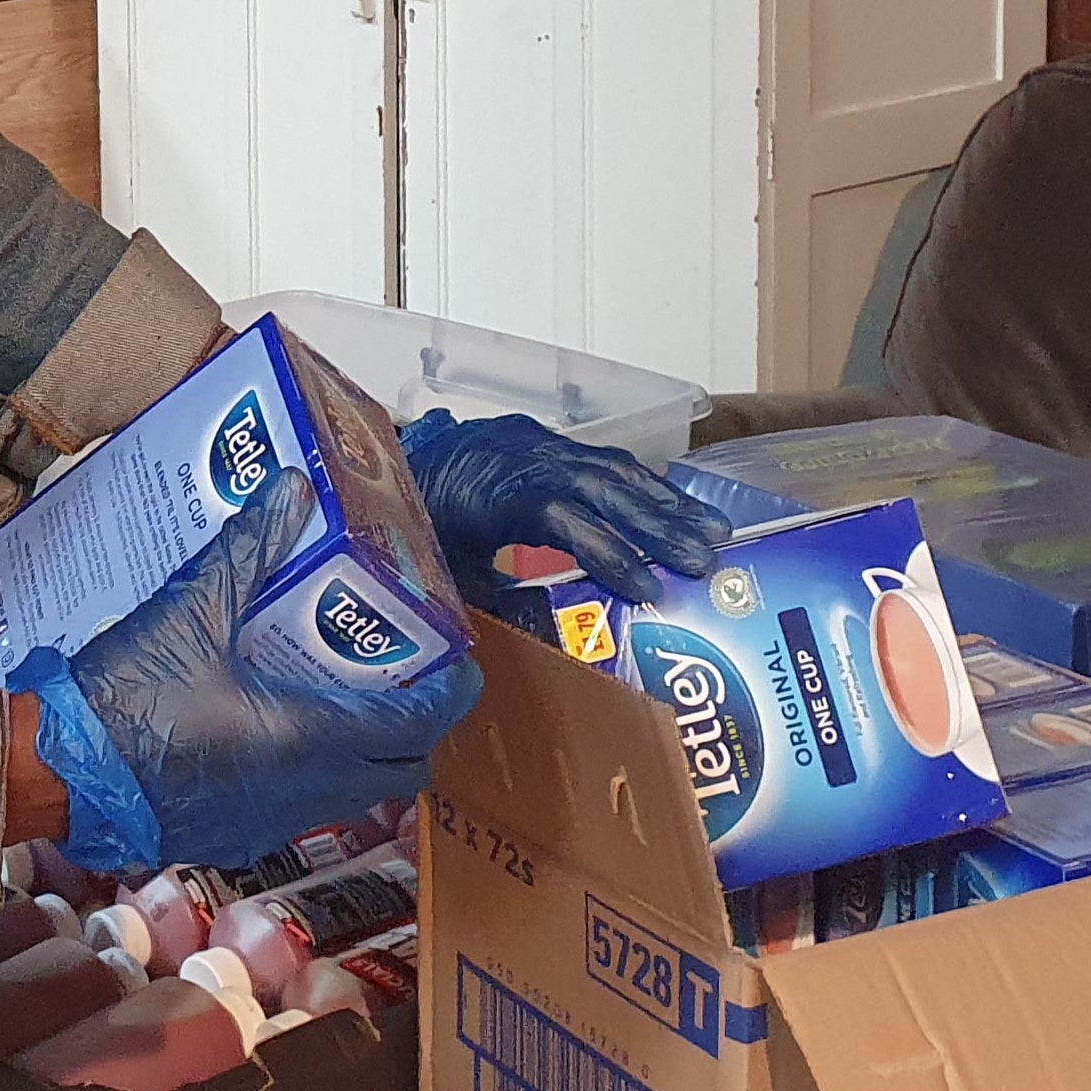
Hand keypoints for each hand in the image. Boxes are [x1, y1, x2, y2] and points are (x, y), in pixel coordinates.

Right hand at [18, 455, 480, 875]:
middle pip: (402, 771)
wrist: (62, 774)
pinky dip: (320, 772)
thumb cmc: (126, 699)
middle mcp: (304, 789)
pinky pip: (308, 808)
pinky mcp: (240, 834)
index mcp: (306, 736)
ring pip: (355, 794)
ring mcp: (273, 821)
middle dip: (417, 728)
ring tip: (347, 693)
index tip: (459, 667)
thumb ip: (249, 549)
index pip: (415, 726)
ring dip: (368, 751)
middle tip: (404, 676)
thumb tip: (291, 490)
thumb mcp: (192, 610)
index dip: (449, 696)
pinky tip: (284, 728)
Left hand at [401, 410, 726, 610]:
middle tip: (708, 560)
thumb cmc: (409, 529)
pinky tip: (677, 510)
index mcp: (491, 491)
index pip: (563, 518)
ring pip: (611, 468)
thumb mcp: (445, 575)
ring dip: (665, 502)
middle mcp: (520, 457)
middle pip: (602, 486)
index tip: (651, 590)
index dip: (608, 552)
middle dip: (659, 524)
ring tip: (716, 532)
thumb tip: (557, 648)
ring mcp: (535, 444)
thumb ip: (498, 605)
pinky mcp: (544, 442)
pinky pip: (602, 461)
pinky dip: (644, 486)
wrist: (374, 464)